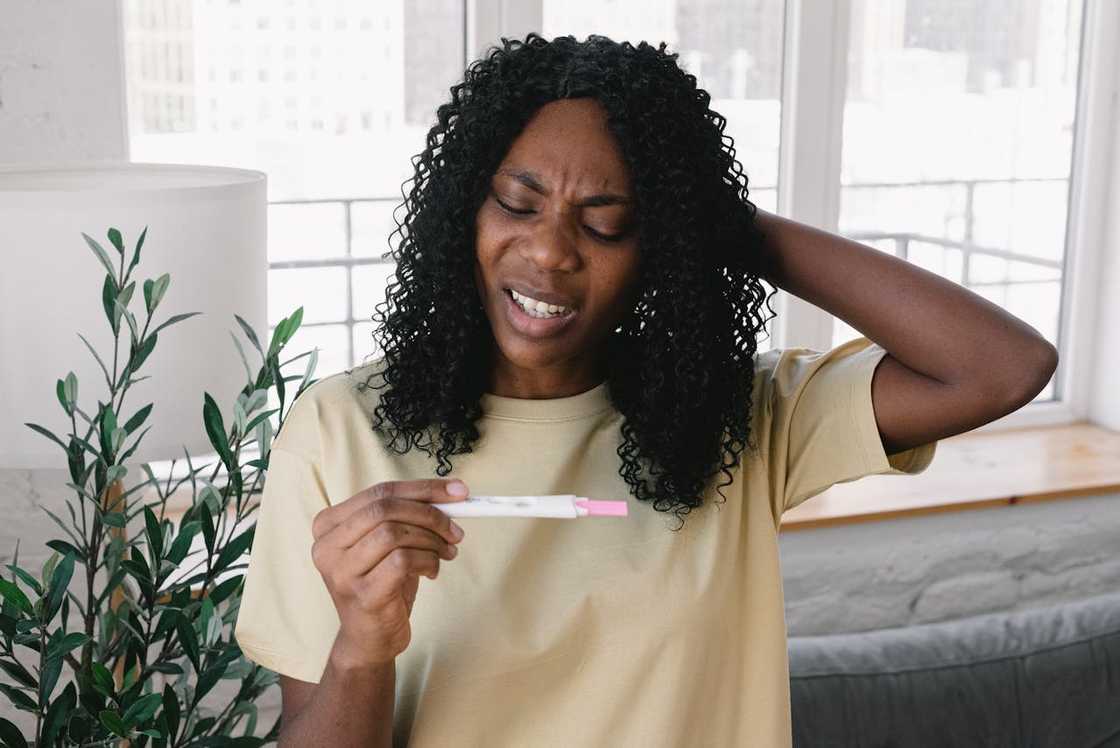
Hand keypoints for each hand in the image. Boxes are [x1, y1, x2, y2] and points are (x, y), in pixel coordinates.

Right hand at [310, 479, 467, 668]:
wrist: (368, 639)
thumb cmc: (381, 584)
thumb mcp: (388, 543)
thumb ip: (408, 516)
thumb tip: (453, 494)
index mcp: (329, 524)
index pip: (380, 492)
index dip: (424, 488)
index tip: (459, 491)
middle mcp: (327, 546)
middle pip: (385, 508)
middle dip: (429, 514)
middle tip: (455, 530)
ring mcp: (341, 571)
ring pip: (393, 533)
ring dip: (430, 540)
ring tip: (445, 553)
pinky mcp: (361, 594)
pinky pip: (402, 561)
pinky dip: (427, 561)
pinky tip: (432, 571)